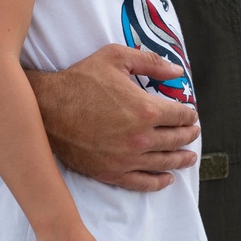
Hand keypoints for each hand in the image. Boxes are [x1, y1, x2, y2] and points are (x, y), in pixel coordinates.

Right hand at [32, 44, 200, 191]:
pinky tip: (167, 179)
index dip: (189, 114)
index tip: (191, 114)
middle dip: (188, 136)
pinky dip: (157, 182)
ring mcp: (125, 159)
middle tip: (194, 133)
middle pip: (174, 140)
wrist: (47, 108)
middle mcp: (140, 139)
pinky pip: (141, 183)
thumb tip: (178, 71)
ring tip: (189, 157)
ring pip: (163, 163)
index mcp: (145, 110)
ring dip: (180, 160)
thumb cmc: (82, 79)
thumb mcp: (117, 58)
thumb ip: (152, 62)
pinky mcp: (110, 173)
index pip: (179, 116)